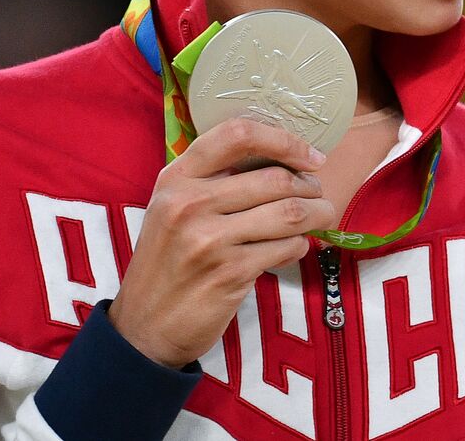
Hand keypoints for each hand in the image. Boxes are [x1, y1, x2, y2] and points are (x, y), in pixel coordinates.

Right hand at [109, 119, 337, 367]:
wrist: (143, 329)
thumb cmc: (168, 263)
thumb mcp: (173, 210)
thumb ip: (214, 180)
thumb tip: (285, 158)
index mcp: (176, 179)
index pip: (237, 134)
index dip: (284, 140)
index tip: (311, 156)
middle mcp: (188, 203)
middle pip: (276, 178)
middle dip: (310, 187)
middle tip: (318, 195)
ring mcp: (209, 239)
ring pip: (290, 212)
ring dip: (317, 214)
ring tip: (321, 217)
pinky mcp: (229, 272)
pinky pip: (286, 247)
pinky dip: (298, 246)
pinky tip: (291, 249)